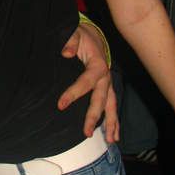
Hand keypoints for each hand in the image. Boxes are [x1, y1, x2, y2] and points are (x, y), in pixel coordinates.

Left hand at [58, 24, 118, 140]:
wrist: (93, 35)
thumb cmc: (81, 36)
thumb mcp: (74, 33)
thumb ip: (70, 41)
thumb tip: (66, 53)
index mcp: (97, 64)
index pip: (86, 81)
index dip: (73, 93)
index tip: (60, 105)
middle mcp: (106, 76)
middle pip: (101, 99)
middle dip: (94, 116)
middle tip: (86, 133)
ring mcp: (108, 83)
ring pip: (111, 105)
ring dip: (111, 123)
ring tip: (111, 141)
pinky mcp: (107, 87)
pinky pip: (111, 105)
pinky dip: (114, 120)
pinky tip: (114, 135)